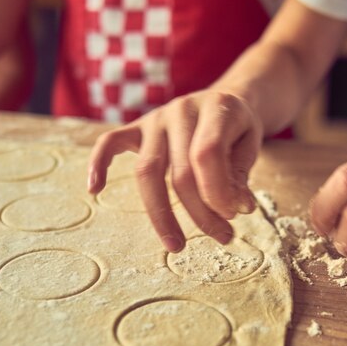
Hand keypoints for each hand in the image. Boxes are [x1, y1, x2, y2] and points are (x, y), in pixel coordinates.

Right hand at [87, 91, 261, 251]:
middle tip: (222, 236)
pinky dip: (99, 164)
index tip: (232, 216)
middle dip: (201, 212)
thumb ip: (241, 173)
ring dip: (161, 214)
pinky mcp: (136, 128)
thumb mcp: (251, 143)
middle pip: (180, 171)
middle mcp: (181, 110)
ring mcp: (155, 119)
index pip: (207, 154)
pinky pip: (109, 142)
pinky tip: (95, 189)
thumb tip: (237, 208)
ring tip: (176, 245)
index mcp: (215, 108)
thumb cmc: (237, 128)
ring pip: (148, 170)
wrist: (224, 100)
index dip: (217, 191)